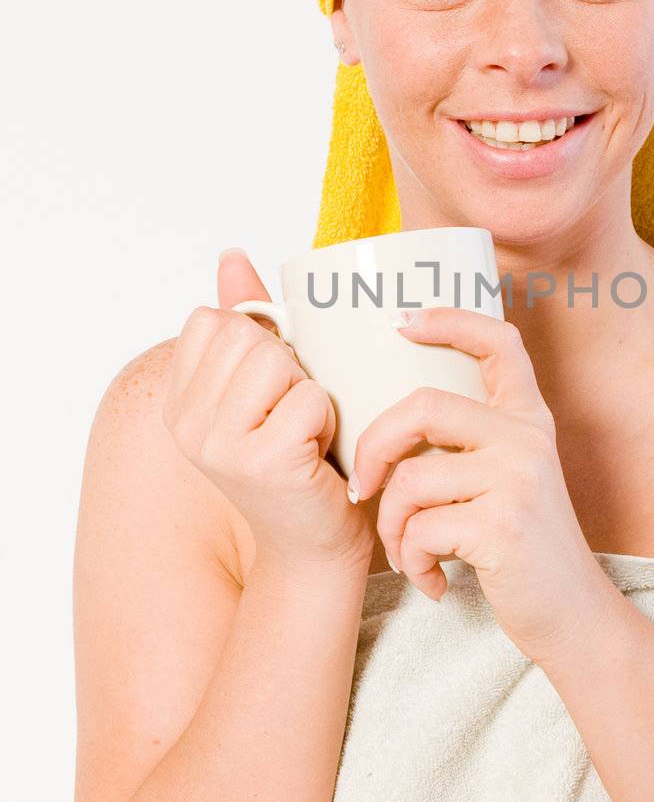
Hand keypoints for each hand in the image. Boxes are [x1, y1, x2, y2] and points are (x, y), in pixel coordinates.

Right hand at [161, 249, 373, 574]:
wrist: (317, 547)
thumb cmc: (301, 462)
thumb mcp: (267, 387)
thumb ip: (247, 321)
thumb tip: (232, 254)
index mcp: (179, 401)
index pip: (215, 321)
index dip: (261, 343)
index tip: (272, 393)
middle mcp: (185, 424)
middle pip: (249, 336)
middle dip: (290, 367)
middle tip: (294, 419)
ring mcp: (217, 445)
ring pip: (277, 361)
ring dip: (309, 391)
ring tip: (306, 434)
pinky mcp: (260, 462)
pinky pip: (308, 398)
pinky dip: (326, 419)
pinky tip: (318, 454)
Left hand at [350, 306, 615, 664]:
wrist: (573, 617)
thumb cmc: (525, 554)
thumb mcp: (510, 483)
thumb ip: (470, 447)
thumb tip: (390, 428)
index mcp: (528, 420)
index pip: (499, 342)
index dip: (451, 320)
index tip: (404, 322)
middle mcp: (526, 439)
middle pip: (422, 406)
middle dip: (373, 449)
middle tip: (361, 489)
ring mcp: (518, 480)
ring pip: (410, 480)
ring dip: (392, 528)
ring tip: (409, 556)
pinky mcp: (502, 526)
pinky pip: (420, 531)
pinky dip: (413, 563)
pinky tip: (434, 582)